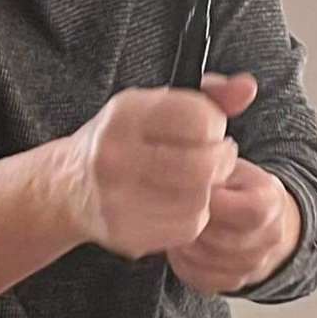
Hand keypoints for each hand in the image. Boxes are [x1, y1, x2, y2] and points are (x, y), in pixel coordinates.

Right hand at [64, 73, 256, 259]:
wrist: (68, 185)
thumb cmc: (121, 140)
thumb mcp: (153, 107)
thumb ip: (206, 97)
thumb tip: (248, 87)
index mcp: (123, 115)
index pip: (198, 118)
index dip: (214, 124)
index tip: (206, 128)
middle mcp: (115, 154)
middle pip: (202, 164)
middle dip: (221, 161)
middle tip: (215, 159)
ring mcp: (116, 196)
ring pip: (199, 199)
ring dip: (208, 190)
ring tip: (195, 180)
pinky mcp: (124, 230)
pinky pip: (187, 228)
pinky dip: (194, 215)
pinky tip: (179, 202)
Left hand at [167, 155, 301, 293]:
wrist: (256, 217)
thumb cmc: (233, 186)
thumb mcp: (227, 166)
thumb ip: (211, 169)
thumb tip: (184, 172)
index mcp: (270, 202)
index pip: (247, 211)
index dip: (214, 203)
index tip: (194, 193)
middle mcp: (270, 238)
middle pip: (224, 240)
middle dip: (193, 225)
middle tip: (173, 210)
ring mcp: (255, 265)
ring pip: (210, 262)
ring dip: (185, 245)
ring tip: (175, 226)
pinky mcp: (233, 282)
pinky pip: (203, 280)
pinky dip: (185, 264)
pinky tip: (181, 245)